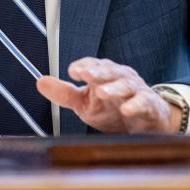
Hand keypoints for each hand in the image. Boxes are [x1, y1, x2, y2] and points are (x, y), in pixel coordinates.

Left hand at [36, 57, 181, 133]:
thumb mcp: (86, 103)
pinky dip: (136, 105)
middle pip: (109, 71)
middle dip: (98, 71)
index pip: (93, 65)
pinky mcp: (149, 106)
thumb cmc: (113, 109)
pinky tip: (127, 109)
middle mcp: (120, 78)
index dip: (84, 67)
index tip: (73, 71)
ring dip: (114, 88)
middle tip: (86, 74)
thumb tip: (40, 82)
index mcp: (104, 74)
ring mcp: (136, 91)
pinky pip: (144, 103)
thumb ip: (64, 93)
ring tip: (102, 92)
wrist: (146, 124)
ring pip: (126, 85)